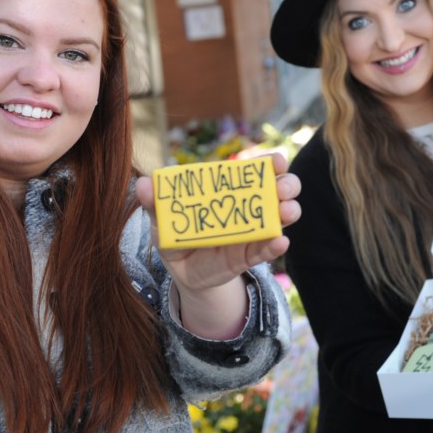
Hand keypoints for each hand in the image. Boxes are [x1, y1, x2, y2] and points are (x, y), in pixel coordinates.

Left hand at [135, 152, 300, 337]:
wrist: (181, 271)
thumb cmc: (175, 235)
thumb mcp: (163, 219)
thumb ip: (155, 203)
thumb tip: (143, 184)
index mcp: (229, 190)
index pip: (254, 171)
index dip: (268, 164)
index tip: (275, 161)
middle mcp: (248, 206)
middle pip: (278, 190)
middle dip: (287, 185)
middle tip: (282, 188)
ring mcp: (252, 231)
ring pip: (280, 217)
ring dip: (289, 211)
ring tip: (287, 211)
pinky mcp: (250, 256)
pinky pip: (266, 250)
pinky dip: (275, 245)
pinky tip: (279, 241)